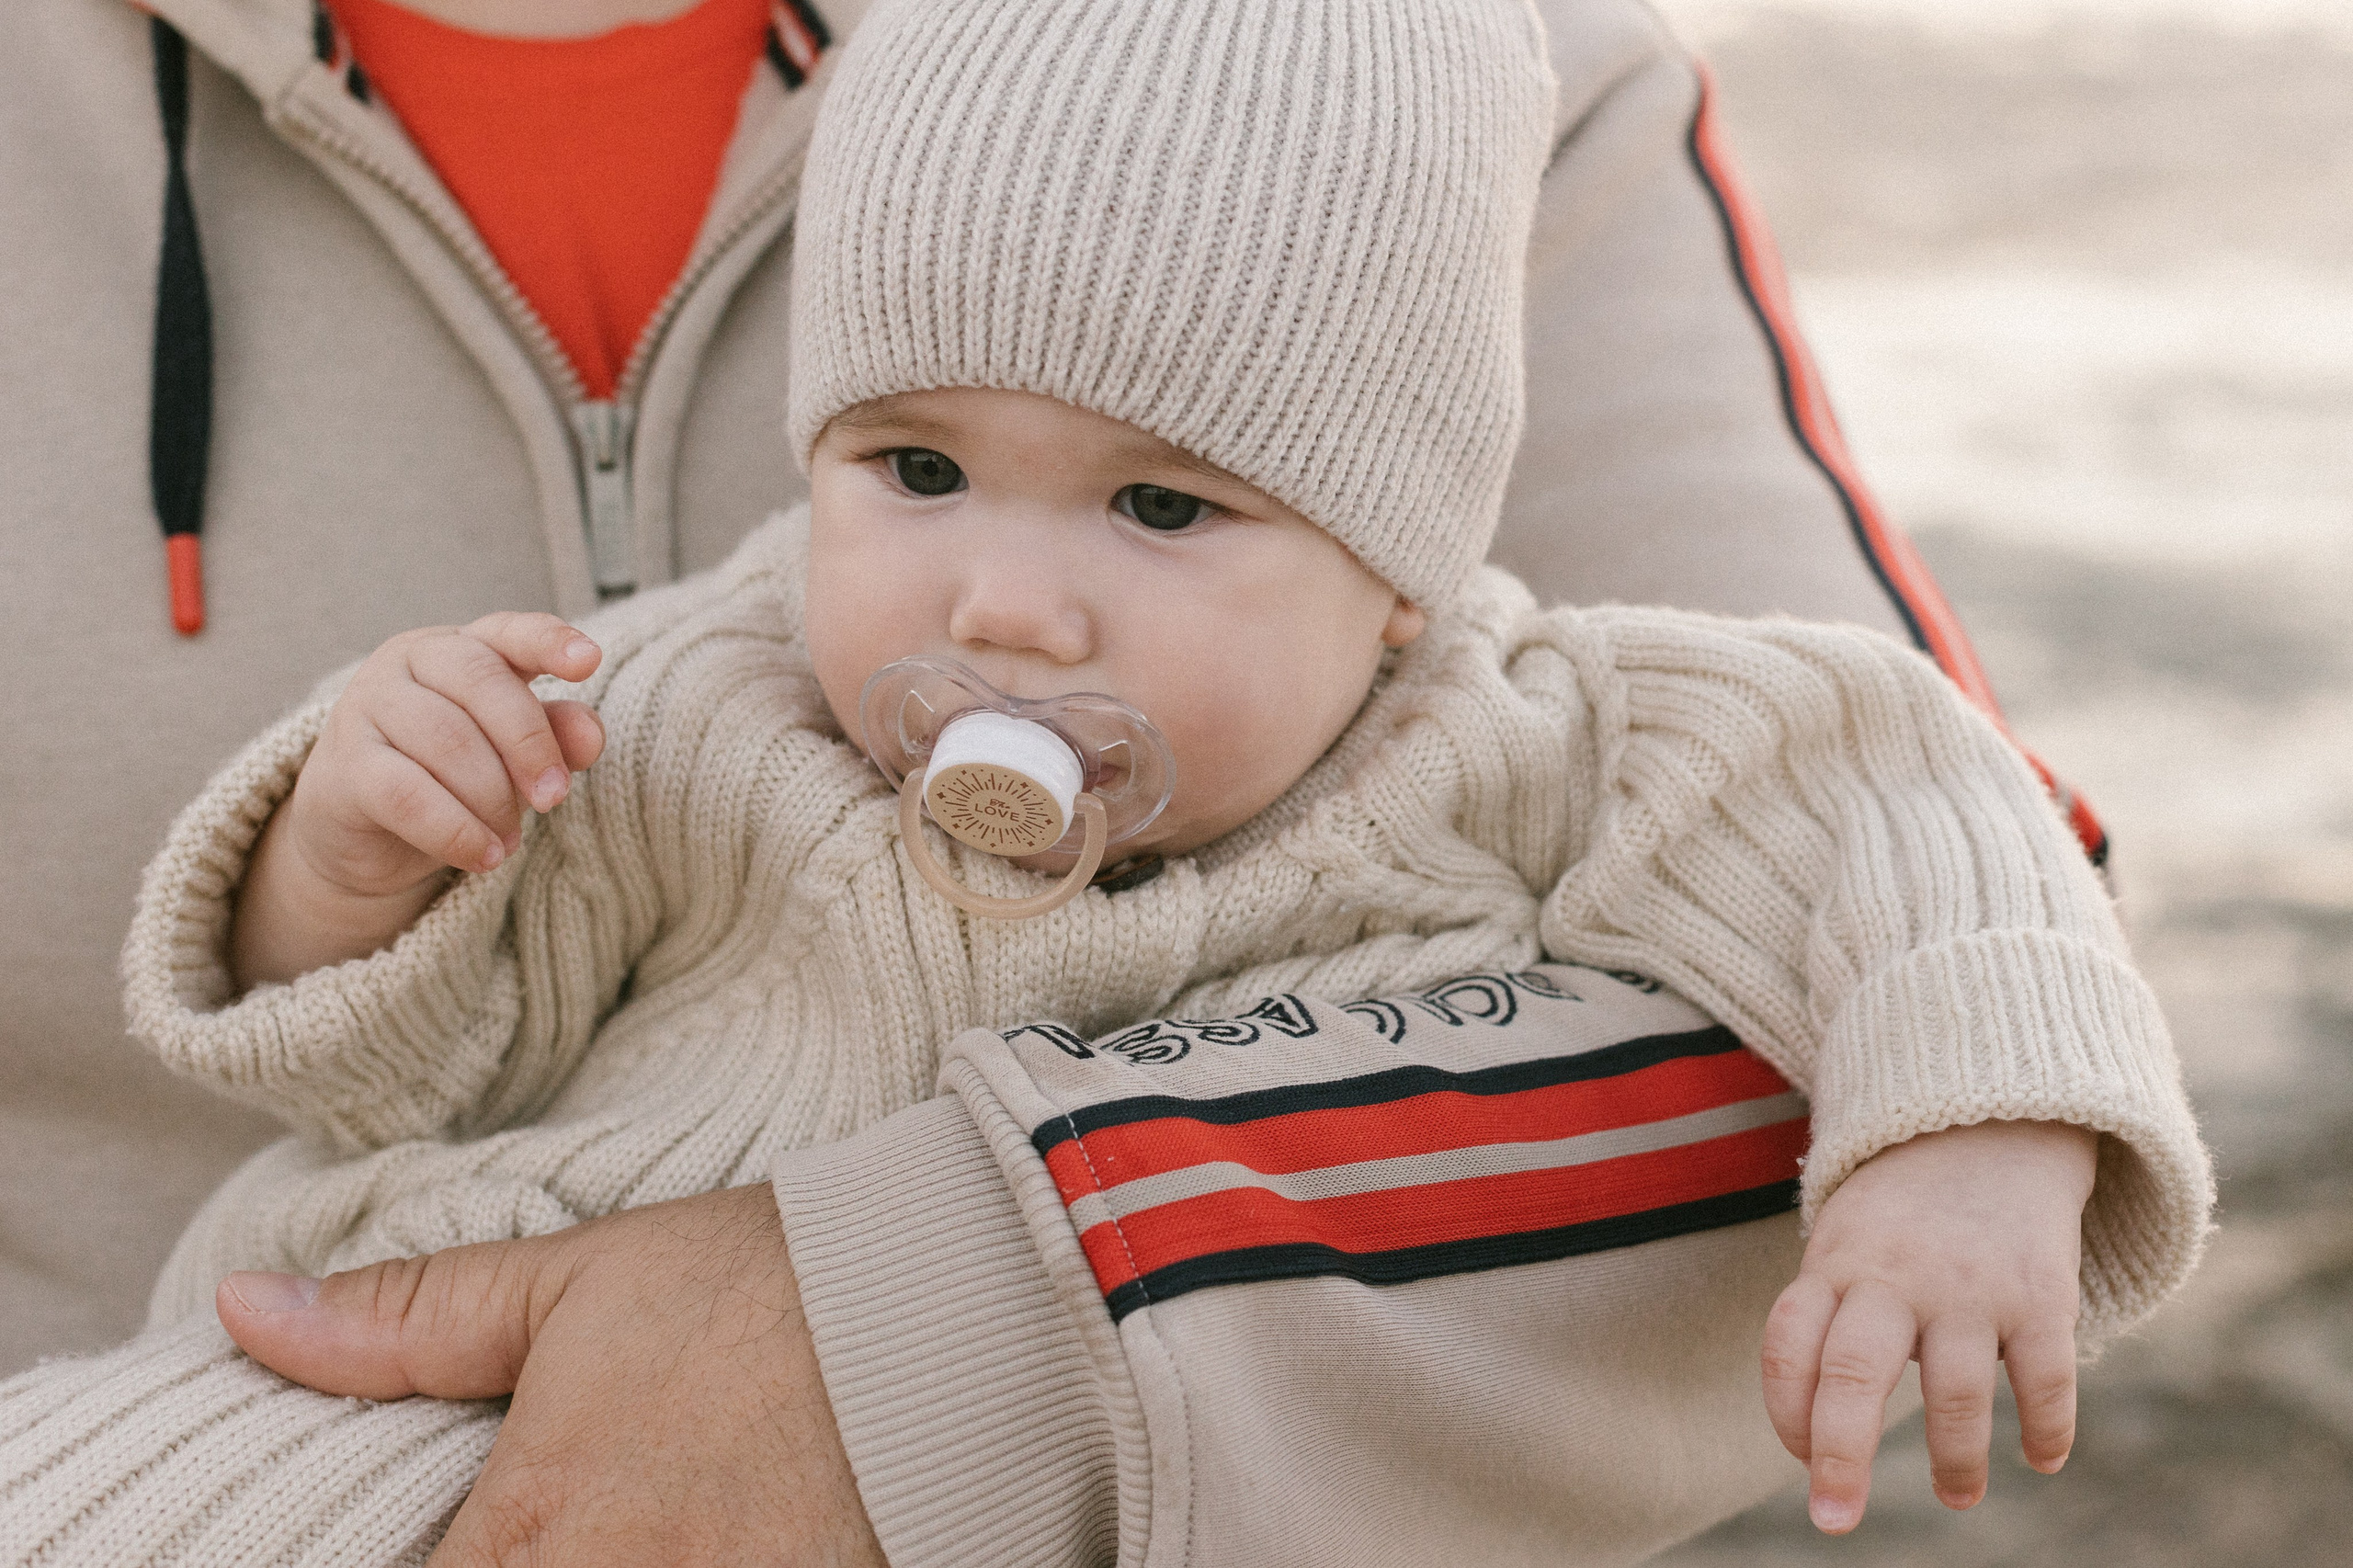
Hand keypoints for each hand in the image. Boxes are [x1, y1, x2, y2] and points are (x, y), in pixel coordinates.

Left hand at [216, 1185, 885, 1567]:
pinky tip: (687, 1541)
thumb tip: (248, 1313)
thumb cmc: (762, 1290)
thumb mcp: (572, 1283)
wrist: (957, 1311)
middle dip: (502, 1566)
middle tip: (532, 1525)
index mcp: (521, 1545)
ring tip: (615, 1526)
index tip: (431, 1540)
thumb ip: (401, 1321)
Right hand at [232, 613, 604, 985]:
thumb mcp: (513, 756)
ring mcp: (367, 706)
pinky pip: (408, 795)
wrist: (364, 834)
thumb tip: (591, 735)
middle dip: (529, 744)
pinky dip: (456, 831)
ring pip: (447, 741)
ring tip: (510, 839)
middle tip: (554, 799)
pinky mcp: (344, 766)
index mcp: (461, 647)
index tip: (589, 661)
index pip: (508, 630)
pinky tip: (485, 857)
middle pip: (481, 682)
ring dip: (493, 798)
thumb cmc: (452, 777)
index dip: (548, 641)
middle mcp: (408, 662)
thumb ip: (555, 737)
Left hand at [1762, 1119, 2096, 1533]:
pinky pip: (2045, 1379)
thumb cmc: (1899, 1214)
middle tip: (1834, 1519)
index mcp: (1835, 1266)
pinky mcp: (2040, 1294)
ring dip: (1954, 1460)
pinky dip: (2046, 1429)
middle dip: (1840, 1458)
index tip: (1802, 1457)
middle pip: (1854, 1374)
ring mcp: (1969, 1287)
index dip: (1786, 1411)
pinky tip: (2041, 1459)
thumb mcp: (1843, 1244)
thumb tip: (1819, 1442)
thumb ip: (1829, 1324)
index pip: (1789, 1345)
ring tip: (1956, 1495)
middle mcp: (1895, 1278)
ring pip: (1954, 1394)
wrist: (1988, 1126)